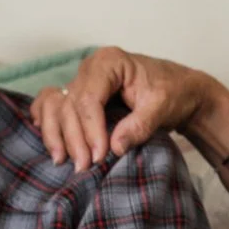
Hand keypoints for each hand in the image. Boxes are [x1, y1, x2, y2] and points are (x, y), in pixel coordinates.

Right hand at [33, 47, 212, 171]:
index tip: (100, 155)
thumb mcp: (162, 107)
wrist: (179, 90)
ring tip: (62, 161)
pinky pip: (53, 104)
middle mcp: (90, 68)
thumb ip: (140, 125)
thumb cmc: (173, 92)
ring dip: (56, 133)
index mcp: (110, 62)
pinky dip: (48, 122)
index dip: (90, 129)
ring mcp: (82, 80)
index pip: (89, 97)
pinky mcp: (80, 94)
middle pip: (70, 104)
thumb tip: (115, 147)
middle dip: (74, 137)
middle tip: (84, 166)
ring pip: (56, 105)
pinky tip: (50, 142)